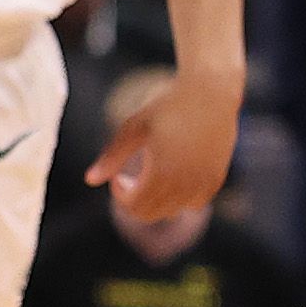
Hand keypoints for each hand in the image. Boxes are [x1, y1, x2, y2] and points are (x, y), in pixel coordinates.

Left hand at [90, 66, 240, 222]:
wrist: (210, 92)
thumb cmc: (167, 106)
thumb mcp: (133, 128)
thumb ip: (111, 157)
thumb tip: (89, 181)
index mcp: (162, 172)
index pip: (134, 207)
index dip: (120, 195)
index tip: (118, 175)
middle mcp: (186, 183)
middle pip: (151, 214)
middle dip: (135, 201)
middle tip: (132, 178)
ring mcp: (204, 183)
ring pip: (172, 211)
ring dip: (157, 201)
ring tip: (151, 174)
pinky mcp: (216, 179)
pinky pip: (194, 204)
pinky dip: (181, 199)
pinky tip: (174, 176)